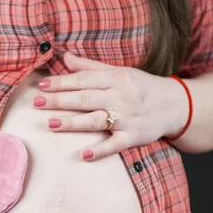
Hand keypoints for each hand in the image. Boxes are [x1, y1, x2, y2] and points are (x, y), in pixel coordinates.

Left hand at [33, 51, 187, 160]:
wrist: (176, 105)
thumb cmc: (141, 86)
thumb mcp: (118, 72)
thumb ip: (90, 66)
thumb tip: (64, 57)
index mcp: (116, 78)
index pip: (84, 79)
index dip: (62, 82)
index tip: (42, 86)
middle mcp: (121, 97)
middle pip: (85, 99)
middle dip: (59, 101)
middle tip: (37, 103)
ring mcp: (128, 118)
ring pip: (96, 120)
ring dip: (73, 123)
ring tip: (51, 124)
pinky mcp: (134, 137)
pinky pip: (115, 145)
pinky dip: (100, 150)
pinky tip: (83, 155)